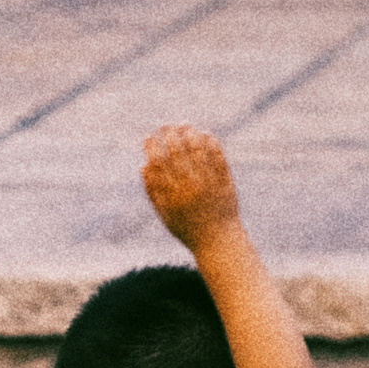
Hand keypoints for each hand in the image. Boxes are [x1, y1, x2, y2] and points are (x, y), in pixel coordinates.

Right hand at [142, 124, 241, 251]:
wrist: (218, 242)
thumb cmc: (188, 229)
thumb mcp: (165, 215)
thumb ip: (153, 192)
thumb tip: (144, 165)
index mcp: (172, 196)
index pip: (158, 164)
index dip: (152, 147)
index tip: (148, 138)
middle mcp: (190, 187)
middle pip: (177, 152)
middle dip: (169, 135)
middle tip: (165, 126)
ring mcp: (209, 183)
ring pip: (197, 150)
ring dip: (189, 134)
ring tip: (184, 126)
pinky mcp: (224, 181)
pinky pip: (217, 156)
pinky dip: (210, 143)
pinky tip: (204, 135)